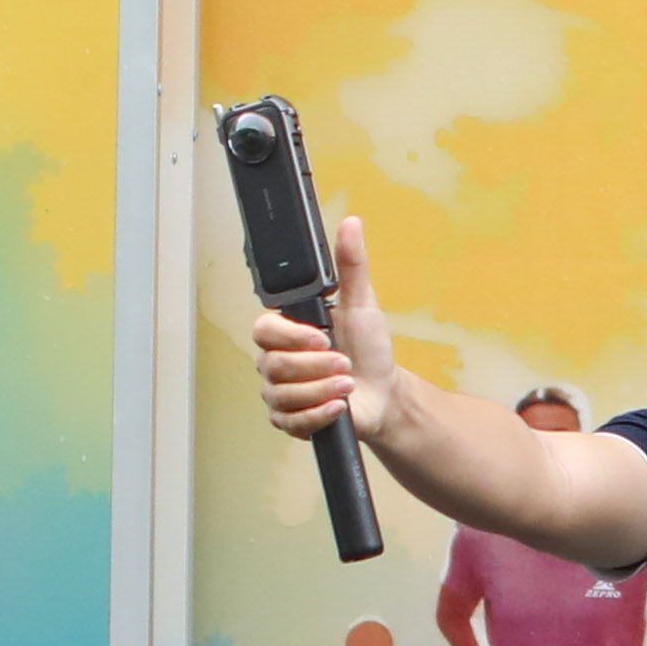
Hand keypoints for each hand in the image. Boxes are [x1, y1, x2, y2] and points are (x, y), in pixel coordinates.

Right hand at [251, 210, 390, 445]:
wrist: (383, 393)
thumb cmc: (369, 349)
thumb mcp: (362, 303)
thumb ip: (351, 265)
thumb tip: (350, 224)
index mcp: (287, 331)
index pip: (263, 329)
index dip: (292, 337)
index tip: (323, 338)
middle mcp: (276, 361)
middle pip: (272, 365)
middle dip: (315, 367)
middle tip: (344, 363)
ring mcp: (280, 392)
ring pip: (282, 395)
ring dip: (321, 390)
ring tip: (347, 384)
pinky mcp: (289, 419)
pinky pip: (290, 421)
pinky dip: (317, 414)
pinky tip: (338, 406)